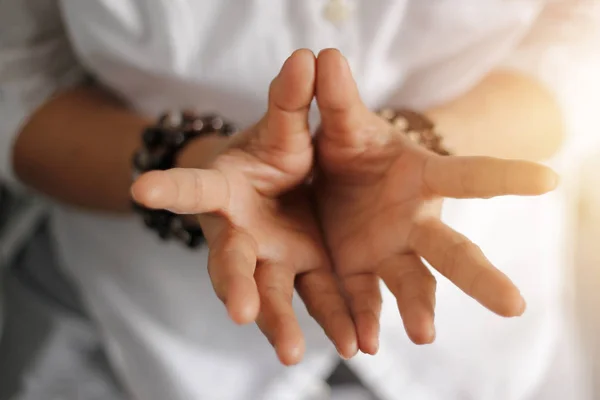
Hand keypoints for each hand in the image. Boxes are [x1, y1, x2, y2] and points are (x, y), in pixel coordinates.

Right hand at [131, 50, 357, 364]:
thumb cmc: (274, 153)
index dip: (171, 187)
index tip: (140, 187)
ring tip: (291, 352)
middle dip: (233, 284)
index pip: (195, 188)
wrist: (288, 182)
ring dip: (282, 322)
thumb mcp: (284, 127)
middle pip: (231, 262)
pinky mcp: (310, 272)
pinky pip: (322, 298)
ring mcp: (276, 258)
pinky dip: (338, 320)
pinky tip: (357, 342)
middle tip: (235, 308)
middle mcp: (243, 234)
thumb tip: (306, 53)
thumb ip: (293, 100)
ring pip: (274, 293)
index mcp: (227, 191)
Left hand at [313, 49, 557, 352]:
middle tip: (514, 306)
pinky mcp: (356, 272)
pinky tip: (359, 345)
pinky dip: (362, 322)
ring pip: (410, 283)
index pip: (466, 175)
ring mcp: (386, 250)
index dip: (504, 175)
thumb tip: (323, 53)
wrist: (325, 178)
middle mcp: (412, 220)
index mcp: (418, 177)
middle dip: (480, 275)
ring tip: (422, 334)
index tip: (548, 180)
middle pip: (451, 248)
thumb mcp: (339, 125)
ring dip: (416, 309)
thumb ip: (335, 99)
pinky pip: (362, 300)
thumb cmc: (347, 147)